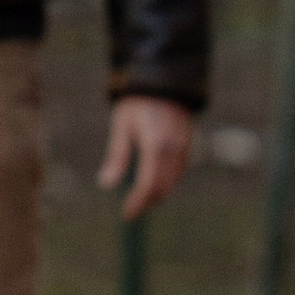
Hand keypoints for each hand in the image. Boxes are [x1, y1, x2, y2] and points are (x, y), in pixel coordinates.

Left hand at [99, 94, 195, 221]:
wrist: (164, 80)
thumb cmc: (137, 102)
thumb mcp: (121, 126)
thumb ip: (117, 156)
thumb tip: (106, 184)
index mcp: (155, 145)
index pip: (148, 185)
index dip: (137, 202)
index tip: (127, 214)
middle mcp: (173, 149)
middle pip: (163, 187)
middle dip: (148, 202)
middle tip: (132, 210)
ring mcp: (184, 147)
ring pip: (173, 181)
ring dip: (158, 193)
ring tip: (141, 199)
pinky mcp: (188, 144)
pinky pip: (179, 170)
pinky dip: (167, 181)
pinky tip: (155, 183)